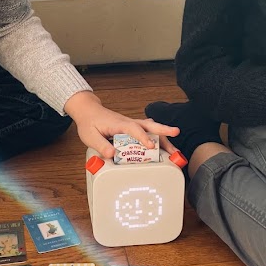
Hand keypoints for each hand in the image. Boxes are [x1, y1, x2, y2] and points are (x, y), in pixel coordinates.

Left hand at [64, 91, 179, 158]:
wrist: (89, 111)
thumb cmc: (90, 123)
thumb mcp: (90, 136)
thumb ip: (101, 145)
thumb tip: (112, 155)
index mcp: (119, 124)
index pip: (133, 129)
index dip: (143, 137)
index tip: (151, 146)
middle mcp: (128, 123)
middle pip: (149, 125)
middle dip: (163, 130)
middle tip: (176, 133)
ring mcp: (132, 125)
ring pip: (151, 129)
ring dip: (164, 137)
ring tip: (176, 151)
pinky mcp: (133, 128)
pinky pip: (148, 132)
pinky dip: (158, 139)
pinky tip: (166, 147)